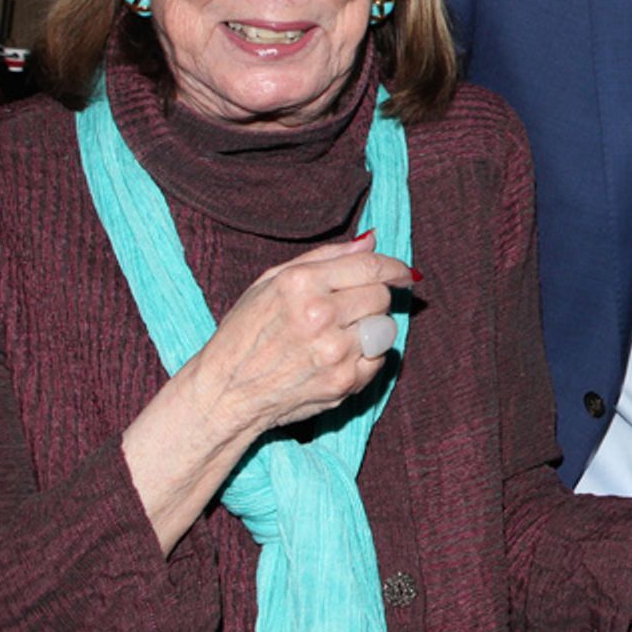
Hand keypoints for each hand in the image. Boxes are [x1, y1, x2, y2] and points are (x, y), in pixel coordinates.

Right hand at [184, 230, 415, 438]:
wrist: (227, 391)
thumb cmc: (245, 332)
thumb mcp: (272, 280)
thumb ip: (325, 257)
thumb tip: (370, 240)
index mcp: (301, 283)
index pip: (370, 267)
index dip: (395, 267)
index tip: (404, 273)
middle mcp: (320, 315)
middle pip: (381, 296)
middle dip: (374, 297)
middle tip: (351, 307)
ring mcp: (334, 352)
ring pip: (385, 328)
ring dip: (372, 327)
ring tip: (343, 333)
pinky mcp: (343, 382)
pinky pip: (378, 361)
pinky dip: (366, 357)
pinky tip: (338, 356)